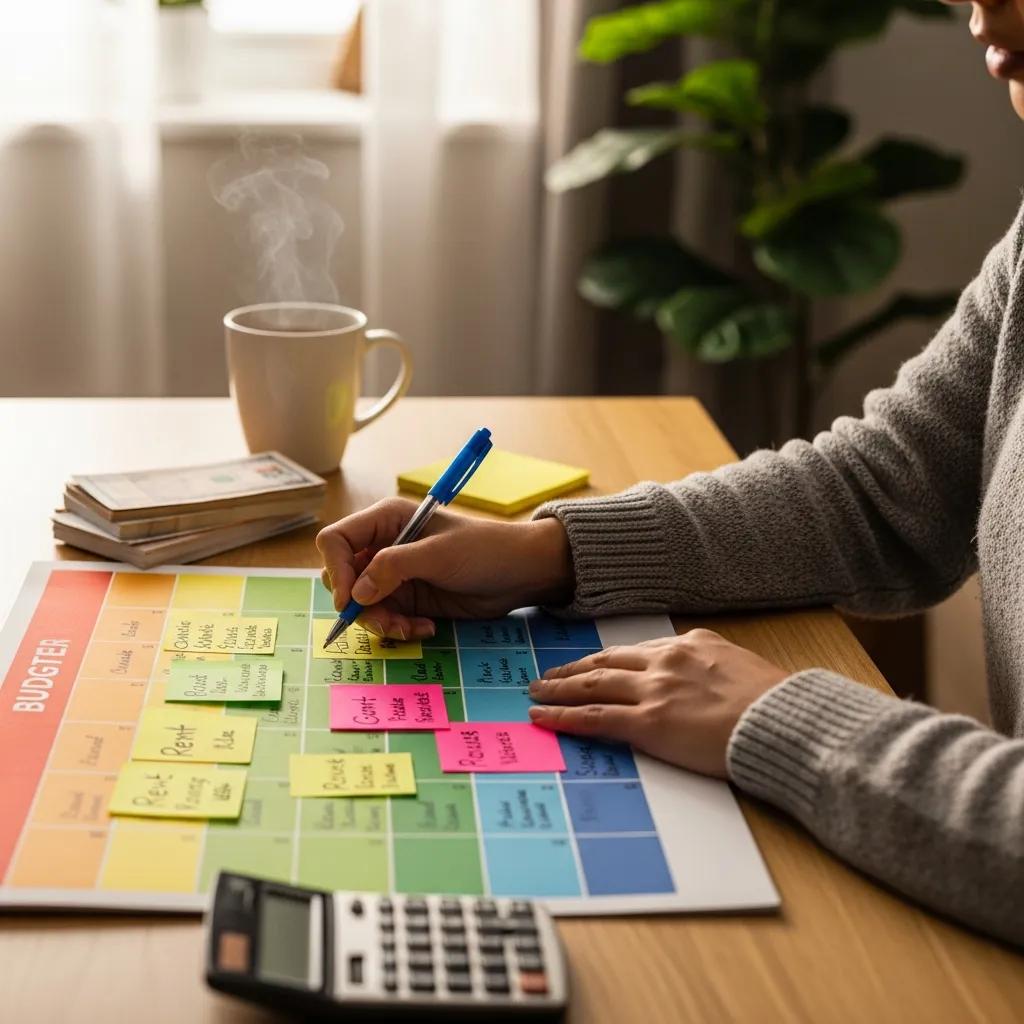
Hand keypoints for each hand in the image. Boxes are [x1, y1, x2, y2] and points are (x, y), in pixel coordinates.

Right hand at [316, 499, 573, 639]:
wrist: (521, 574)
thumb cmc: (484, 550)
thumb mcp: (439, 554)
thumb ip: (394, 568)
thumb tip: (357, 593)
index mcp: (386, 520)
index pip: (336, 540)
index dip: (337, 570)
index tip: (351, 600)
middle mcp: (383, 546)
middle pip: (344, 578)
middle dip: (360, 605)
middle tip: (387, 622)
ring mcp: (394, 576)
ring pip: (362, 606)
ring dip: (382, 623)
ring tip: (412, 629)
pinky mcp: (408, 599)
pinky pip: (386, 619)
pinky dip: (399, 628)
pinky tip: (426, 628)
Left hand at [527, 629, 788, 777]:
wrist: (784, 723)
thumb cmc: (774, 704)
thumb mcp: (740, 667)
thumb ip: (710, 668)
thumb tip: (700, 679)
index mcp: (690, 644)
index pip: (635, 651)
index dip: (606, 660)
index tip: (589, 666)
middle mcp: (666, 661)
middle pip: (605, 662)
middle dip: (572, 670)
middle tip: (547, 676)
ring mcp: (654, 690)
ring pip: (592, 685)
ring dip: (558, 688)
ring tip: (537, 693)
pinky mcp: (648, 722)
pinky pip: (595, 718)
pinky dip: (564, 716)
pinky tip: (544, 717)